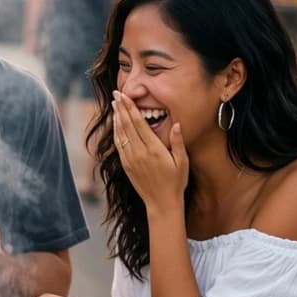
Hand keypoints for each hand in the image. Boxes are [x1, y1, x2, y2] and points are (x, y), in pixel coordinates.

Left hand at [112, 91, 188, 213]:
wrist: (161, 203)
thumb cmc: (175, 182)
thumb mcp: (182, 162)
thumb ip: (178, 142)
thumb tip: (176, 123)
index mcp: (154, 149)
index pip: (139, 123)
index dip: (130, 108)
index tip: (125, 96)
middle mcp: (139, 153)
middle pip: (127, 125)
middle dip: (121, 107)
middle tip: (116, 93)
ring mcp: (130, 159)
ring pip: (120, 133)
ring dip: (116, 117)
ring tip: (114, 104)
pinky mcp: (126, 165)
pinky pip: (118, 145)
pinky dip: (115, 132)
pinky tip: (115, 124)